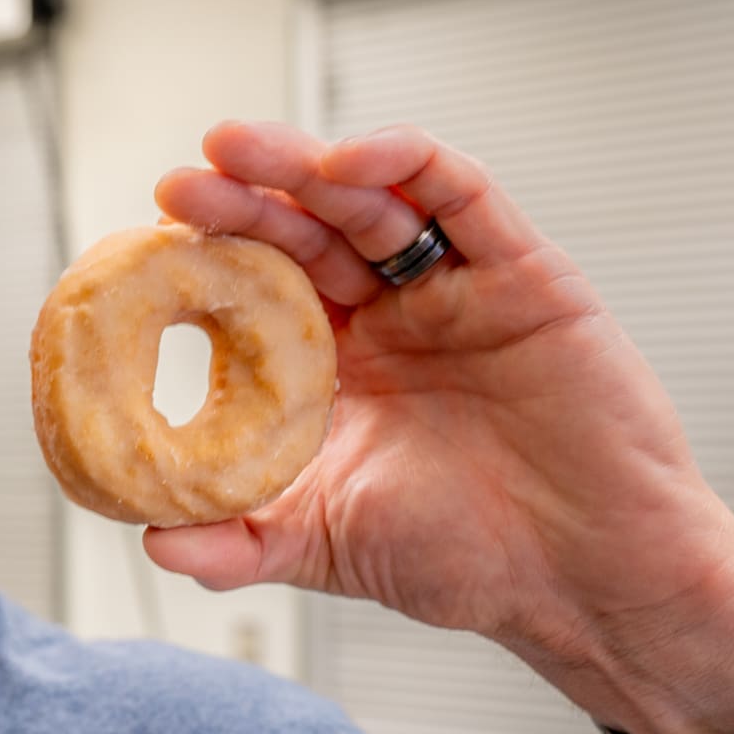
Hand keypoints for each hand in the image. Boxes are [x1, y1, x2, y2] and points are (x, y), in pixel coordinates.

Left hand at [145, 120, 733, 733]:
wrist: (589, 582)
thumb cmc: (470, 560)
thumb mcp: (326, 547)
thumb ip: (238, 542)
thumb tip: (149, 538)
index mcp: (336, 368)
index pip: (258, 290)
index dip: (208, 263)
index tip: (144, 253)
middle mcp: (390, 317)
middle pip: (303, 232)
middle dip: (240, 200)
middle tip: (178, 184)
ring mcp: (454, 289)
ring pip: (370, 199)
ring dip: (302, 167)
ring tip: (234, 151)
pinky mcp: (523, 273)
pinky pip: (463, 194)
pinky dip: (405, 164)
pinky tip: (345, 161)